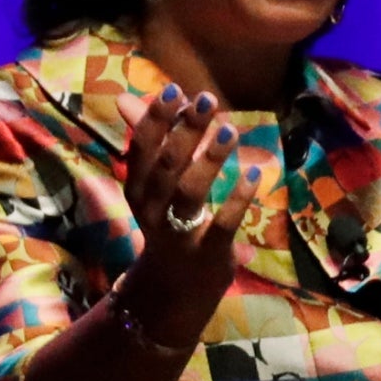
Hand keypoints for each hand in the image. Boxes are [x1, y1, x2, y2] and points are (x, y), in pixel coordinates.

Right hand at [119, 85, 260, 342]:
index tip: (175, 90)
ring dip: (209, 160)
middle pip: (165, 166)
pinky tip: (252, 175)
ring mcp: (178, 233)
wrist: (174, 289)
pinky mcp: (207, 252)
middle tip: (207, 101)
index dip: (155, 120)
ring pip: (189, 192)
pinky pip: (222, 223)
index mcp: (137, 189)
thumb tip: (128, 98)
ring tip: (231, 131)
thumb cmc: (168, 224)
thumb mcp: (152, 187)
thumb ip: (149, 143)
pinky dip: (238, 199)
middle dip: (185, 131)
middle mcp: (151, 210)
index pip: (140, 149)